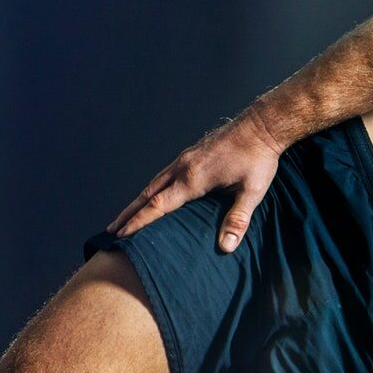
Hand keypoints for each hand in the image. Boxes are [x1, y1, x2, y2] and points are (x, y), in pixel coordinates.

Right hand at [106, 116, 285, 252]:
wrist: (260, 125)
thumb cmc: (258, 159)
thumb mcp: (252, 192)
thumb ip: (237, 219)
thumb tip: (226, 247)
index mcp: (193, 179)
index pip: (158, 206)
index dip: (138, 222)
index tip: (122, 235)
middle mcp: (182, 168)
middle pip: (147, 194)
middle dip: (128, 214)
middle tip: (111, 231)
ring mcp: (184, 159)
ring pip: (153, 183)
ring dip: (137, 201)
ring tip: (125, 217)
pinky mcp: (190, 155)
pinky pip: (164, 176)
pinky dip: (152, 190)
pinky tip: (153, 197)